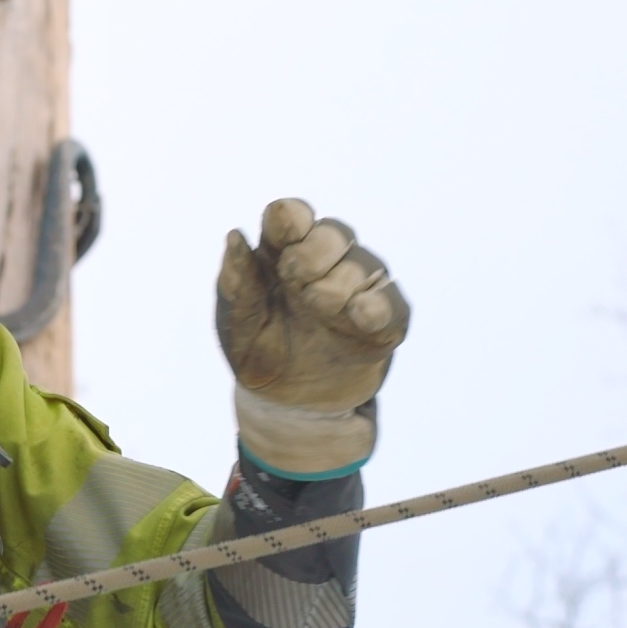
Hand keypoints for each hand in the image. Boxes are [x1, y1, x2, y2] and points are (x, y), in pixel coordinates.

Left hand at [214, 199, 408, 475]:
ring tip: (318, 305)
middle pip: (333, 232)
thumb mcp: (239, 327)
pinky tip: (360, 313)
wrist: (287, 410)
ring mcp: (356, 292)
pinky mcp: (381, 324)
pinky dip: (378, 305)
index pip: (290, 217)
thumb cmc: (259, 356)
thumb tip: (235, 237)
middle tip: (295, 278)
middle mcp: (323, 266)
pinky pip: (391, 304)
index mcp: (281, 256)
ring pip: (363, 265)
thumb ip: (238, 286)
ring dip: (339, 282)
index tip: (285, 230)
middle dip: (315, 251)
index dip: (291, 218)